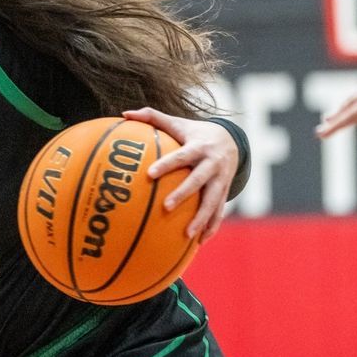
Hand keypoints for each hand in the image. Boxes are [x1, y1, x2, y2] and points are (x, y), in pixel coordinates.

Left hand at [122, 108, 237, 243]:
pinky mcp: (225, 192)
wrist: (232, 139)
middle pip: (198, 181)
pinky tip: (199, 243)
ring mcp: (222, 180)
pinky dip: (211, 226)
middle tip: (165, 207)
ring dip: (201, 219)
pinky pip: (219, 212)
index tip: (149, 174)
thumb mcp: (177, 122)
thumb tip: (124, 113)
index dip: (166, 165)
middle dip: (183, 194)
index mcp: (199, 147)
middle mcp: (213, 164)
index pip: (181, 156)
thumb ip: (151, 117)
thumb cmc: (194, 132)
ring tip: (187, 235)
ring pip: (213, 201)